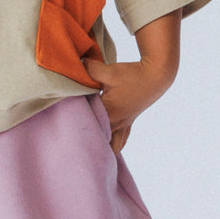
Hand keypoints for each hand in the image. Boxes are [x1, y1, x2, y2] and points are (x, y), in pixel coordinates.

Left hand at [81, 8, 181, 155]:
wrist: (156, 76)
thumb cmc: (133, 74)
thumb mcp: (110, 70)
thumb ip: (91, 69)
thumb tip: (76, 64)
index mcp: (109, 112)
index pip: (88, 124)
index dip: (75, 126)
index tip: (63, 129)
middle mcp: (116, 122)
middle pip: (97, 139)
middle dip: (85, 142)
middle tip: (70, 146)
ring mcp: (123, 124)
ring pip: (111, 145)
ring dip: (101, 147)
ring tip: (89, 154)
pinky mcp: (128, 122)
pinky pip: (120, 140)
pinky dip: (113, 145)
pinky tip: (108, 152)